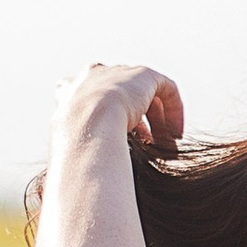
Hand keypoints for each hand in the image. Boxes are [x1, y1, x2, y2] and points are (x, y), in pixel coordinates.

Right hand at [61, 62, 183, 154]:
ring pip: (144, 94)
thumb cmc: (76, 144)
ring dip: (156, 120)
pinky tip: (176, 133)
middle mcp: (94, 76)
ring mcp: (118, 72)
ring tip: (164, 144)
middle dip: (135, 119)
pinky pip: (165, 88)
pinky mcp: (143, 74)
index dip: (106, 116)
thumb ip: (84, 149)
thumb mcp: (73, 146)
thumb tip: (89, 173)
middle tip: (147, 143)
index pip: (88, 96)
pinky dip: (173, 109)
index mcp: (71, 90)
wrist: (87, 122)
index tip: (117, 136)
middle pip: (121, 95)